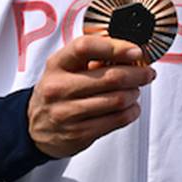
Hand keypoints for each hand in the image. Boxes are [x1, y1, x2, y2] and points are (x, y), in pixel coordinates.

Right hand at [27, 35, 153, 157]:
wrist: (35, 127)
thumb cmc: (58, 91)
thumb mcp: (65, 67)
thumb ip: (92, 56)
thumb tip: (131, 51)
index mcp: (56, 65)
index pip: (85, 47)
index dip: (116, 47)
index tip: (135, 51)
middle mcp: (58, 88)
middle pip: (111, 77)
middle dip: (138, 74)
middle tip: (147, 73)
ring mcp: (67, 113)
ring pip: (118, 100)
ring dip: (134, 93)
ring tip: (135, 90)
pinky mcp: (79, 134)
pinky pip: (117, 120)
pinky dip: (132, 111)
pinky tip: (130, 107)